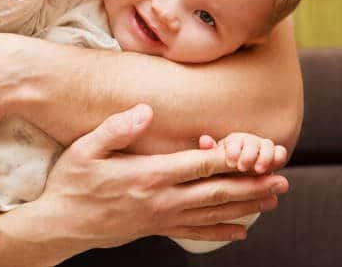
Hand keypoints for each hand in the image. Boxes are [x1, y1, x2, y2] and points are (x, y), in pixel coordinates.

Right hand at [32, 104, 288, 248]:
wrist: (59, 225)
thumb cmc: (71, 183)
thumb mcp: (85, 149)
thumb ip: (116, 128)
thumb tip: (146, 110)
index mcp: (148, 174)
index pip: (199, 164)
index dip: (231, 156)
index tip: (257, 149)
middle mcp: (161, 198)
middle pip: (216, 190)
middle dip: (251, 184)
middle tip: (282, 178)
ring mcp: (160, 217)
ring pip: (212, 212)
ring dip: (245, 205)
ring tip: (273, 199)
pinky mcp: (156, 229)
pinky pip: (195, 232)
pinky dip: (220, 231)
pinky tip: (240, 231)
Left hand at [199, 132, 287, 173]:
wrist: (235, 188)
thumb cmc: (221, 175)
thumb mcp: (212, 167)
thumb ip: (209, 154)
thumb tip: (204, 140)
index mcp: (232, 144)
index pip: (234, 142)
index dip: (233, 150)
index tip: (231, 162)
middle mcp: (248, 144)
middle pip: (252, 142)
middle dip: (248, 154)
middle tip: (243, 167)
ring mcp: (262, 151)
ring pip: (267, 145)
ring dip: (264, 156)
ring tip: (259, 170)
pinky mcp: (275, 161)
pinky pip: (280, 153)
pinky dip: (278, 157)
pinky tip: (273, 169)